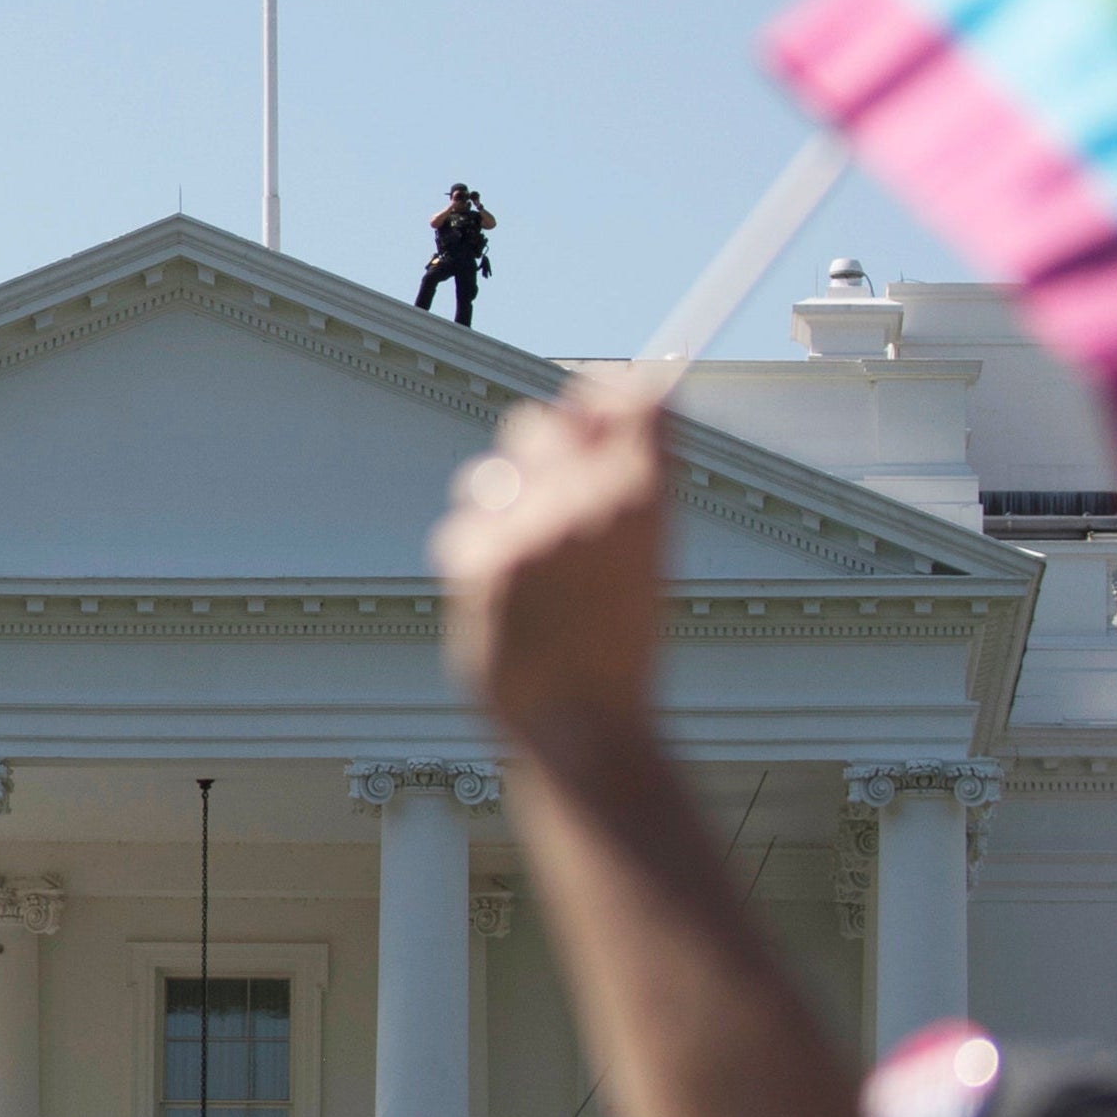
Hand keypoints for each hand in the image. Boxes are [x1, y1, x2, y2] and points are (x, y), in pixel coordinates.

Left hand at [429, 371, 668, 756]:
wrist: (581, 722)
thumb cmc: (619, 645)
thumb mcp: (651, 556)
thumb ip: (634, 474)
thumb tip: (615, 395)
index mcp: (647, 495)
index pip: (627, 397)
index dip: (605, 398)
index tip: (597, 412)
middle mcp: (589, 499)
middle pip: (542, 422)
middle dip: (542, 449)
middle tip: (551, 492)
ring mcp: (531, 527)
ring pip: (492, 472)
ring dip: (503, 502)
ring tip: (528, 557)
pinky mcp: (480, 561)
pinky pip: (466, 524)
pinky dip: (480, 552)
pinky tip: (506, 594)